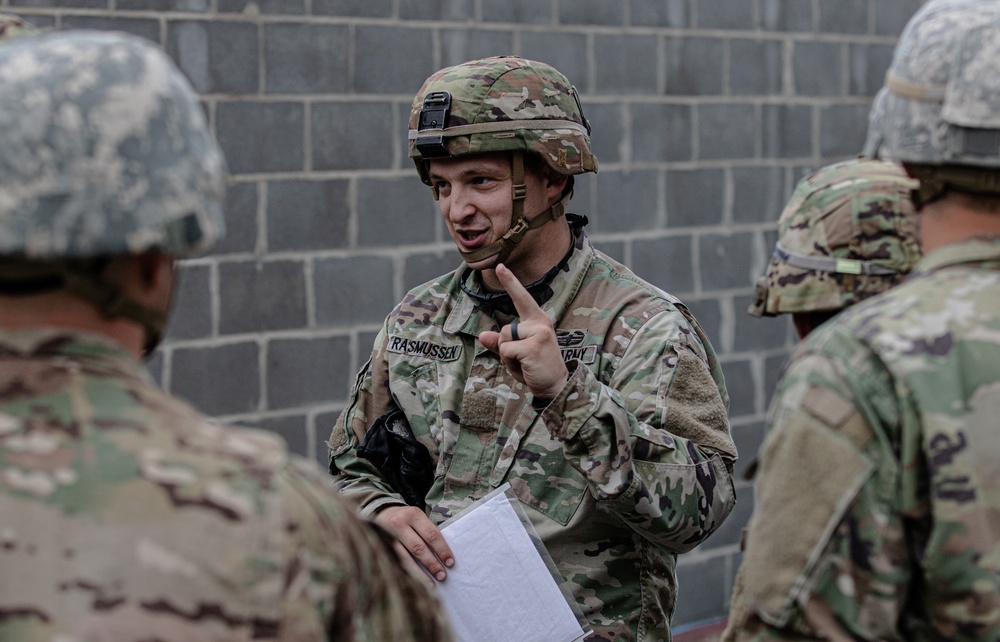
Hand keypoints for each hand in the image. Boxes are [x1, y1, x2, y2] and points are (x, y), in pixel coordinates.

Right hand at [375, 505, 454, 581]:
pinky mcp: (380, 547)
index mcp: (413, 515)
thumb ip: (427, 533)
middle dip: (432, 564)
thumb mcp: (416, 519)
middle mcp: (399, 524)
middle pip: (419, 548)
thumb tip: (443, 557)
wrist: (380, 513)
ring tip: (430, 585)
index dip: (442, 550)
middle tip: (442, 576)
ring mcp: (387, 537)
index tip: (450, 563)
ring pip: (405, 559)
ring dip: (419, 573)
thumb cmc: (405, 519)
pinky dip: (406, 573)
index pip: (432, 535)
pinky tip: (413, 582)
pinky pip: (394, 563)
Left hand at [478, 263, 568, 399]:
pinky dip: (510, 362)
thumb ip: (501, 344)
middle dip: (507, 348)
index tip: (499, 266)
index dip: (510, 282)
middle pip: (506, 330)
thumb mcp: (516, 354)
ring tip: (526, 363)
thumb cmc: (536, 368)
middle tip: (525, 360)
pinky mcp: (533, 345)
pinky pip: (506, 350)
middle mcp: (540, 323)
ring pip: (505, 339)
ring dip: (508, 356)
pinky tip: (527, 367)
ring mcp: (538, 333)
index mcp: (537, 320)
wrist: (557, 386)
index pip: (522, 298)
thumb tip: (482, 335)